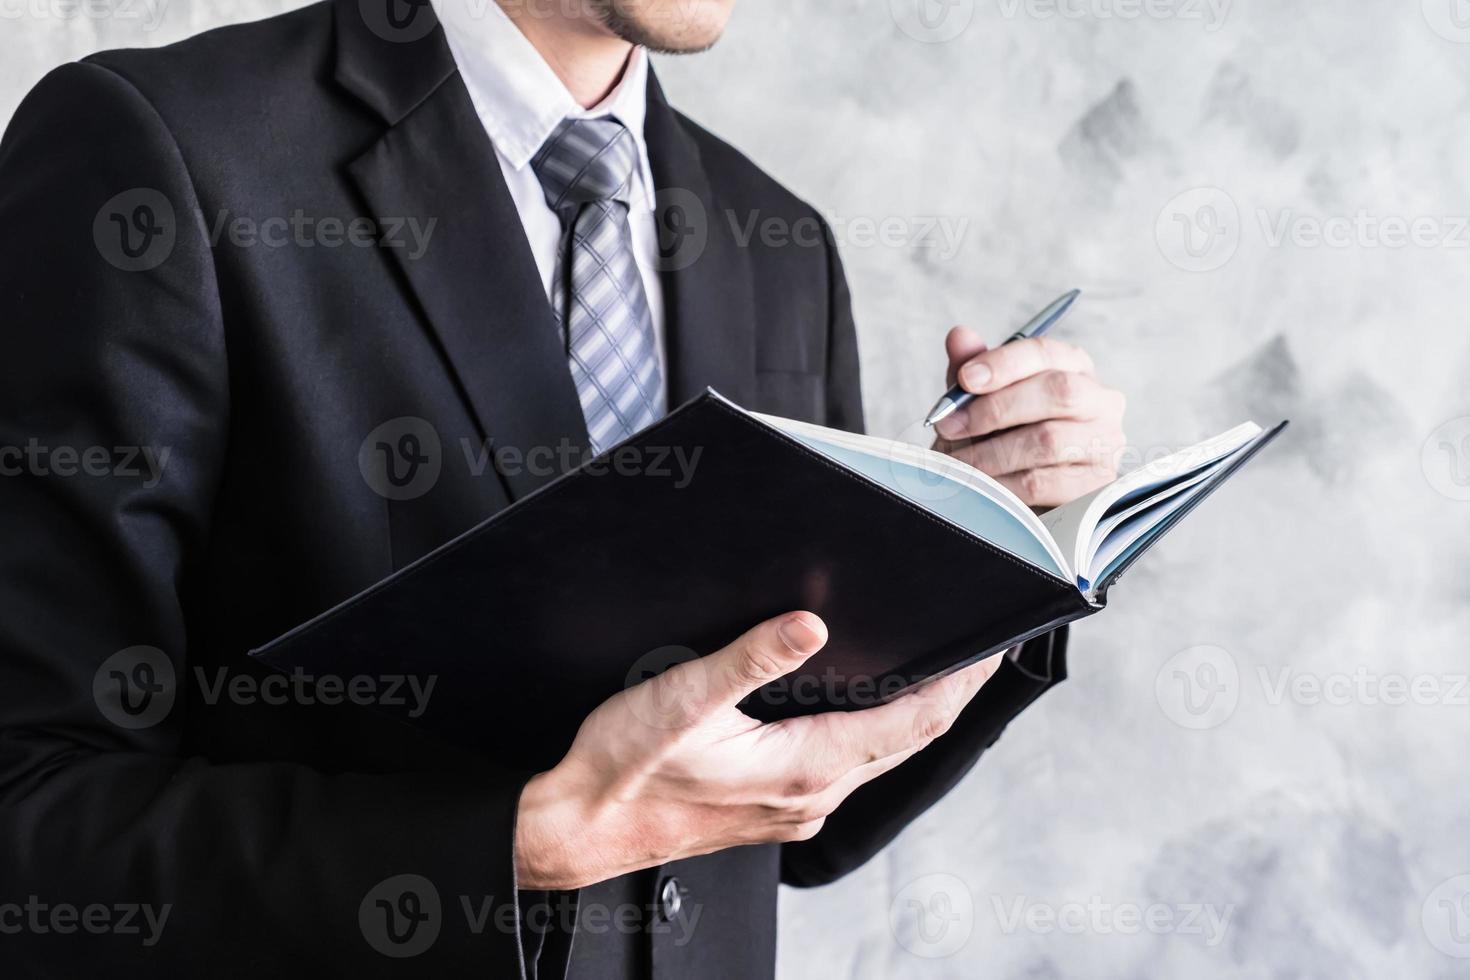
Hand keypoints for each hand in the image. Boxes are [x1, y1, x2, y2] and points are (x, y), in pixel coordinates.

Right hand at [514, 612, 1002, 889]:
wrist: (576, 829)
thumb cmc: (621, 773)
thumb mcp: (681, 701)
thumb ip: (748, 659)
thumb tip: (809, 625)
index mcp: (803, 769)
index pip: (913, 721)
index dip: (959, 683)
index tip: (993, 646)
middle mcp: (811, 796)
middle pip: (908, 740)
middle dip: (950, 694)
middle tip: (982, 650)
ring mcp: (794, 807)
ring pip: (879, 757)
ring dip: (915, 714)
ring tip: (939, 671)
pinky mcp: (773, 807)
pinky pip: (846, 767)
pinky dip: (875, 732)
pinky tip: (865, 709)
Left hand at [931, 326, 1126, 509]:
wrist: (1015, 500)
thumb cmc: (999, 441)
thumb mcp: (978, 403)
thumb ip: (970, 370)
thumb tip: (959, 335)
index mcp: (1073, 368)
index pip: (1045, 352)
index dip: (1003, 363)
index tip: (965, 379)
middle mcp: (1100, 401)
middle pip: (1058, 392)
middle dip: (996, 408)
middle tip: (951, 426)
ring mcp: (1104, 445)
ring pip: (1049, 440)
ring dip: (992, 453)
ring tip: (959, 462)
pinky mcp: (1095, 486)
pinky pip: (1044, 481)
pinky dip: (1003, 484)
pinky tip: (982, 487)